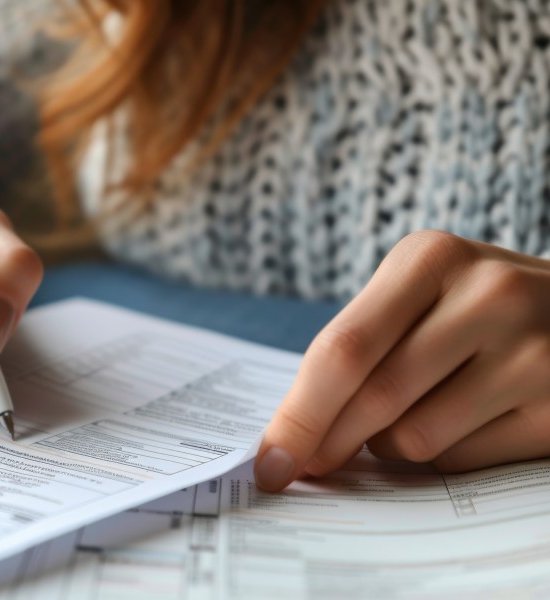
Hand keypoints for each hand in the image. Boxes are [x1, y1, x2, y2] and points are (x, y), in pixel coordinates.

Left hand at [254, 230, 549, 490]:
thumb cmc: (472, 310)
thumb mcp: (418, 296)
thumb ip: (359, 349)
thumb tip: (294, 436)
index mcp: (431, 258)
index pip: (343, 348)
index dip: (299, 414)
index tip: (269, 460)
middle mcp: (488, 294)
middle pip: (374, 396)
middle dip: (326, 442)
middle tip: (301, 466)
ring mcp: (533, 352)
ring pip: (415, 438)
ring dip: (390, 445)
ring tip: (411, 415)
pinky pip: (462, 462)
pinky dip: (439, 456)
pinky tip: (459, 424)